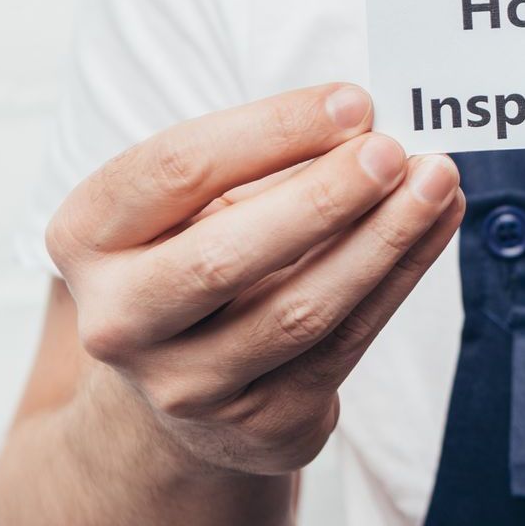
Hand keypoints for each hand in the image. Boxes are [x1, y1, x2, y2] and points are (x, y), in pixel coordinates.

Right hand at [46, 84, 464, 476]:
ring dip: (381, 240)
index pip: (174, 171)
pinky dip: (400, 276)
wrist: (182, 390)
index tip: (354, 102)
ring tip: (437, 182)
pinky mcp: (260, 422)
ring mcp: (187, 384)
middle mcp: (121, 320)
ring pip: (300, 310)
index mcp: (87, 237)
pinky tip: (436, 226)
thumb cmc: (196, 260)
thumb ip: (264, 163)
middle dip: (322, 198)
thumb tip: (366, 124)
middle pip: (225, 256)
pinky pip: (346, 342)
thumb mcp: (194, 206)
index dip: (271, 131)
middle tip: (392, 151)